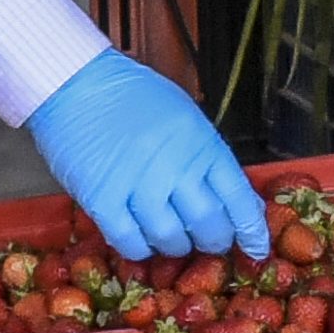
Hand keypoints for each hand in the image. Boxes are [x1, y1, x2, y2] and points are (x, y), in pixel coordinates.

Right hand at [25, 53, 267, 260]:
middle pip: (209, 224)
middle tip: (208, 241)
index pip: (238, 196)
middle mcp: (174, 165)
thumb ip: (207, 158)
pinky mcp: (103, 200)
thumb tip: (234, 200)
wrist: (76, 84)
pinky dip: (140, 248)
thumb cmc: (131, 97)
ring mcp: (138, 184)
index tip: (256, 247)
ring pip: (171, 239)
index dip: (251, 229)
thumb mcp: (184, 118)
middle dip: (214, 241)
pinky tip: (141, 238)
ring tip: (171, 237)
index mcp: (200, 142)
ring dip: (176, 246)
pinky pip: (130, 242)